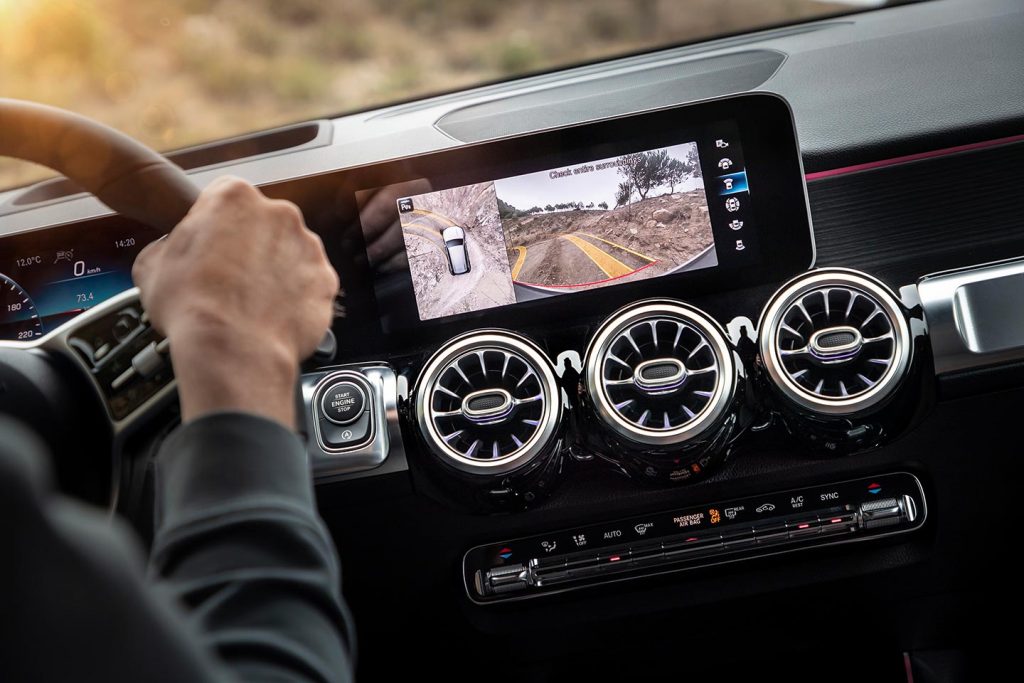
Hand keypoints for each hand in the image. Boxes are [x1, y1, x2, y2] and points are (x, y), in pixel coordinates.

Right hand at [132, 177, 338, 427]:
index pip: (225, 199)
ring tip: (253, 303)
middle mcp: (279, 213)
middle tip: (230, 279)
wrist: (234, 351)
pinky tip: (274, 316)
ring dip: (276, 271)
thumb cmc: (192, 307)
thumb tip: (167, 253)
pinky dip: (297, 298)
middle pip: (263, 224)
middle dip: (250, 247)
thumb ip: (165, 247)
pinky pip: (311, 285)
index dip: (215, 227)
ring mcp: (309, 246)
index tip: (210, 248)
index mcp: (234, 197)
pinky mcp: (328, 280)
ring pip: (290, 254)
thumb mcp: (151, 267)